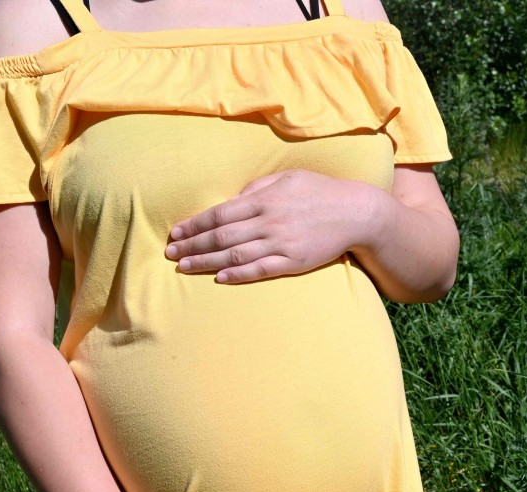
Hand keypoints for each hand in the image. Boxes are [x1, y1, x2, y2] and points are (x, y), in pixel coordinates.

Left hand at [165, 170, 387, 283]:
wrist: (356, 213)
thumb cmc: (319, 192)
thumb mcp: (287, 178)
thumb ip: (257, 188)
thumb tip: (230, 199)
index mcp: (264, 199)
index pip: (220, 213)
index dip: (194, 225)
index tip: (176, 234)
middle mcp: (269, 221)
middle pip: (221, 236)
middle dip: (193, 245)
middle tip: (170, 254)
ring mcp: (282, 243)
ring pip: (236, 255)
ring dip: (206, 262)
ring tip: (184, 267)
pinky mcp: (294, 262)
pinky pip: (261, 270)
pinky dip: (238, 274)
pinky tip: (219, 277)